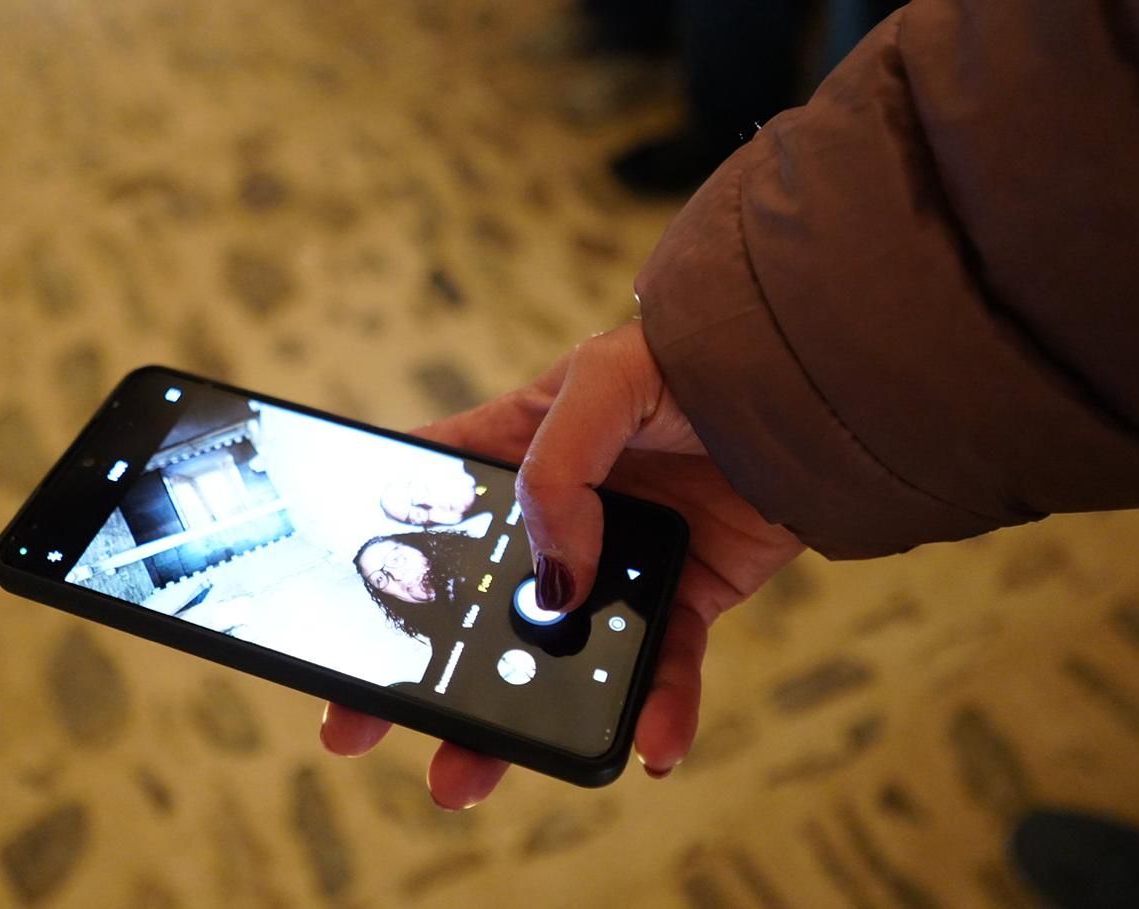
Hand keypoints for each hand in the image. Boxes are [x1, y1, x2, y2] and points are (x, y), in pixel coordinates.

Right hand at [320, 321, 805, 806]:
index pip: (425, 499)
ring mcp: (616, 566)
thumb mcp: (601, 382)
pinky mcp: (684, 600)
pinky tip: (651, 747)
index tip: (329, 609)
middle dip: (417, 674)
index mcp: (514, 451)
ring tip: (464, 779)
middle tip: (361, 727)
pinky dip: (658, 712)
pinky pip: (664, 669)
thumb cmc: (694, 359)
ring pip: (554, 660)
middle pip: (470, 608)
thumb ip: (555, 472)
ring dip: (516, 724)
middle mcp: (558, 517)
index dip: (374, 549)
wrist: (809, 385)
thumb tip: (552, 585)